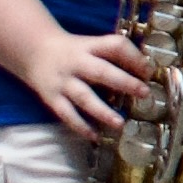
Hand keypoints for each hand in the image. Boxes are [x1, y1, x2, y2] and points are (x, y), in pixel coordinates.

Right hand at [16, 25, 155, 143]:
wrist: (34, 51)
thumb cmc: (74, 51)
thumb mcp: (92, 46)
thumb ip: (114, 55)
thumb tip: (146, 71)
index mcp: (90, 46)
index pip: (114, 45)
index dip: (133, 56)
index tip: (149, 70)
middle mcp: (76, 63)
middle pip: (101, 72)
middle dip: (124, 82)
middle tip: (144, 93)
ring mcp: (63, 81)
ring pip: (84, 97)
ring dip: (102, 111)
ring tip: (120, 124)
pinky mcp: (52, 97)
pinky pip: (66, 114)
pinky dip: (80, 126)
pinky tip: (95, 136)